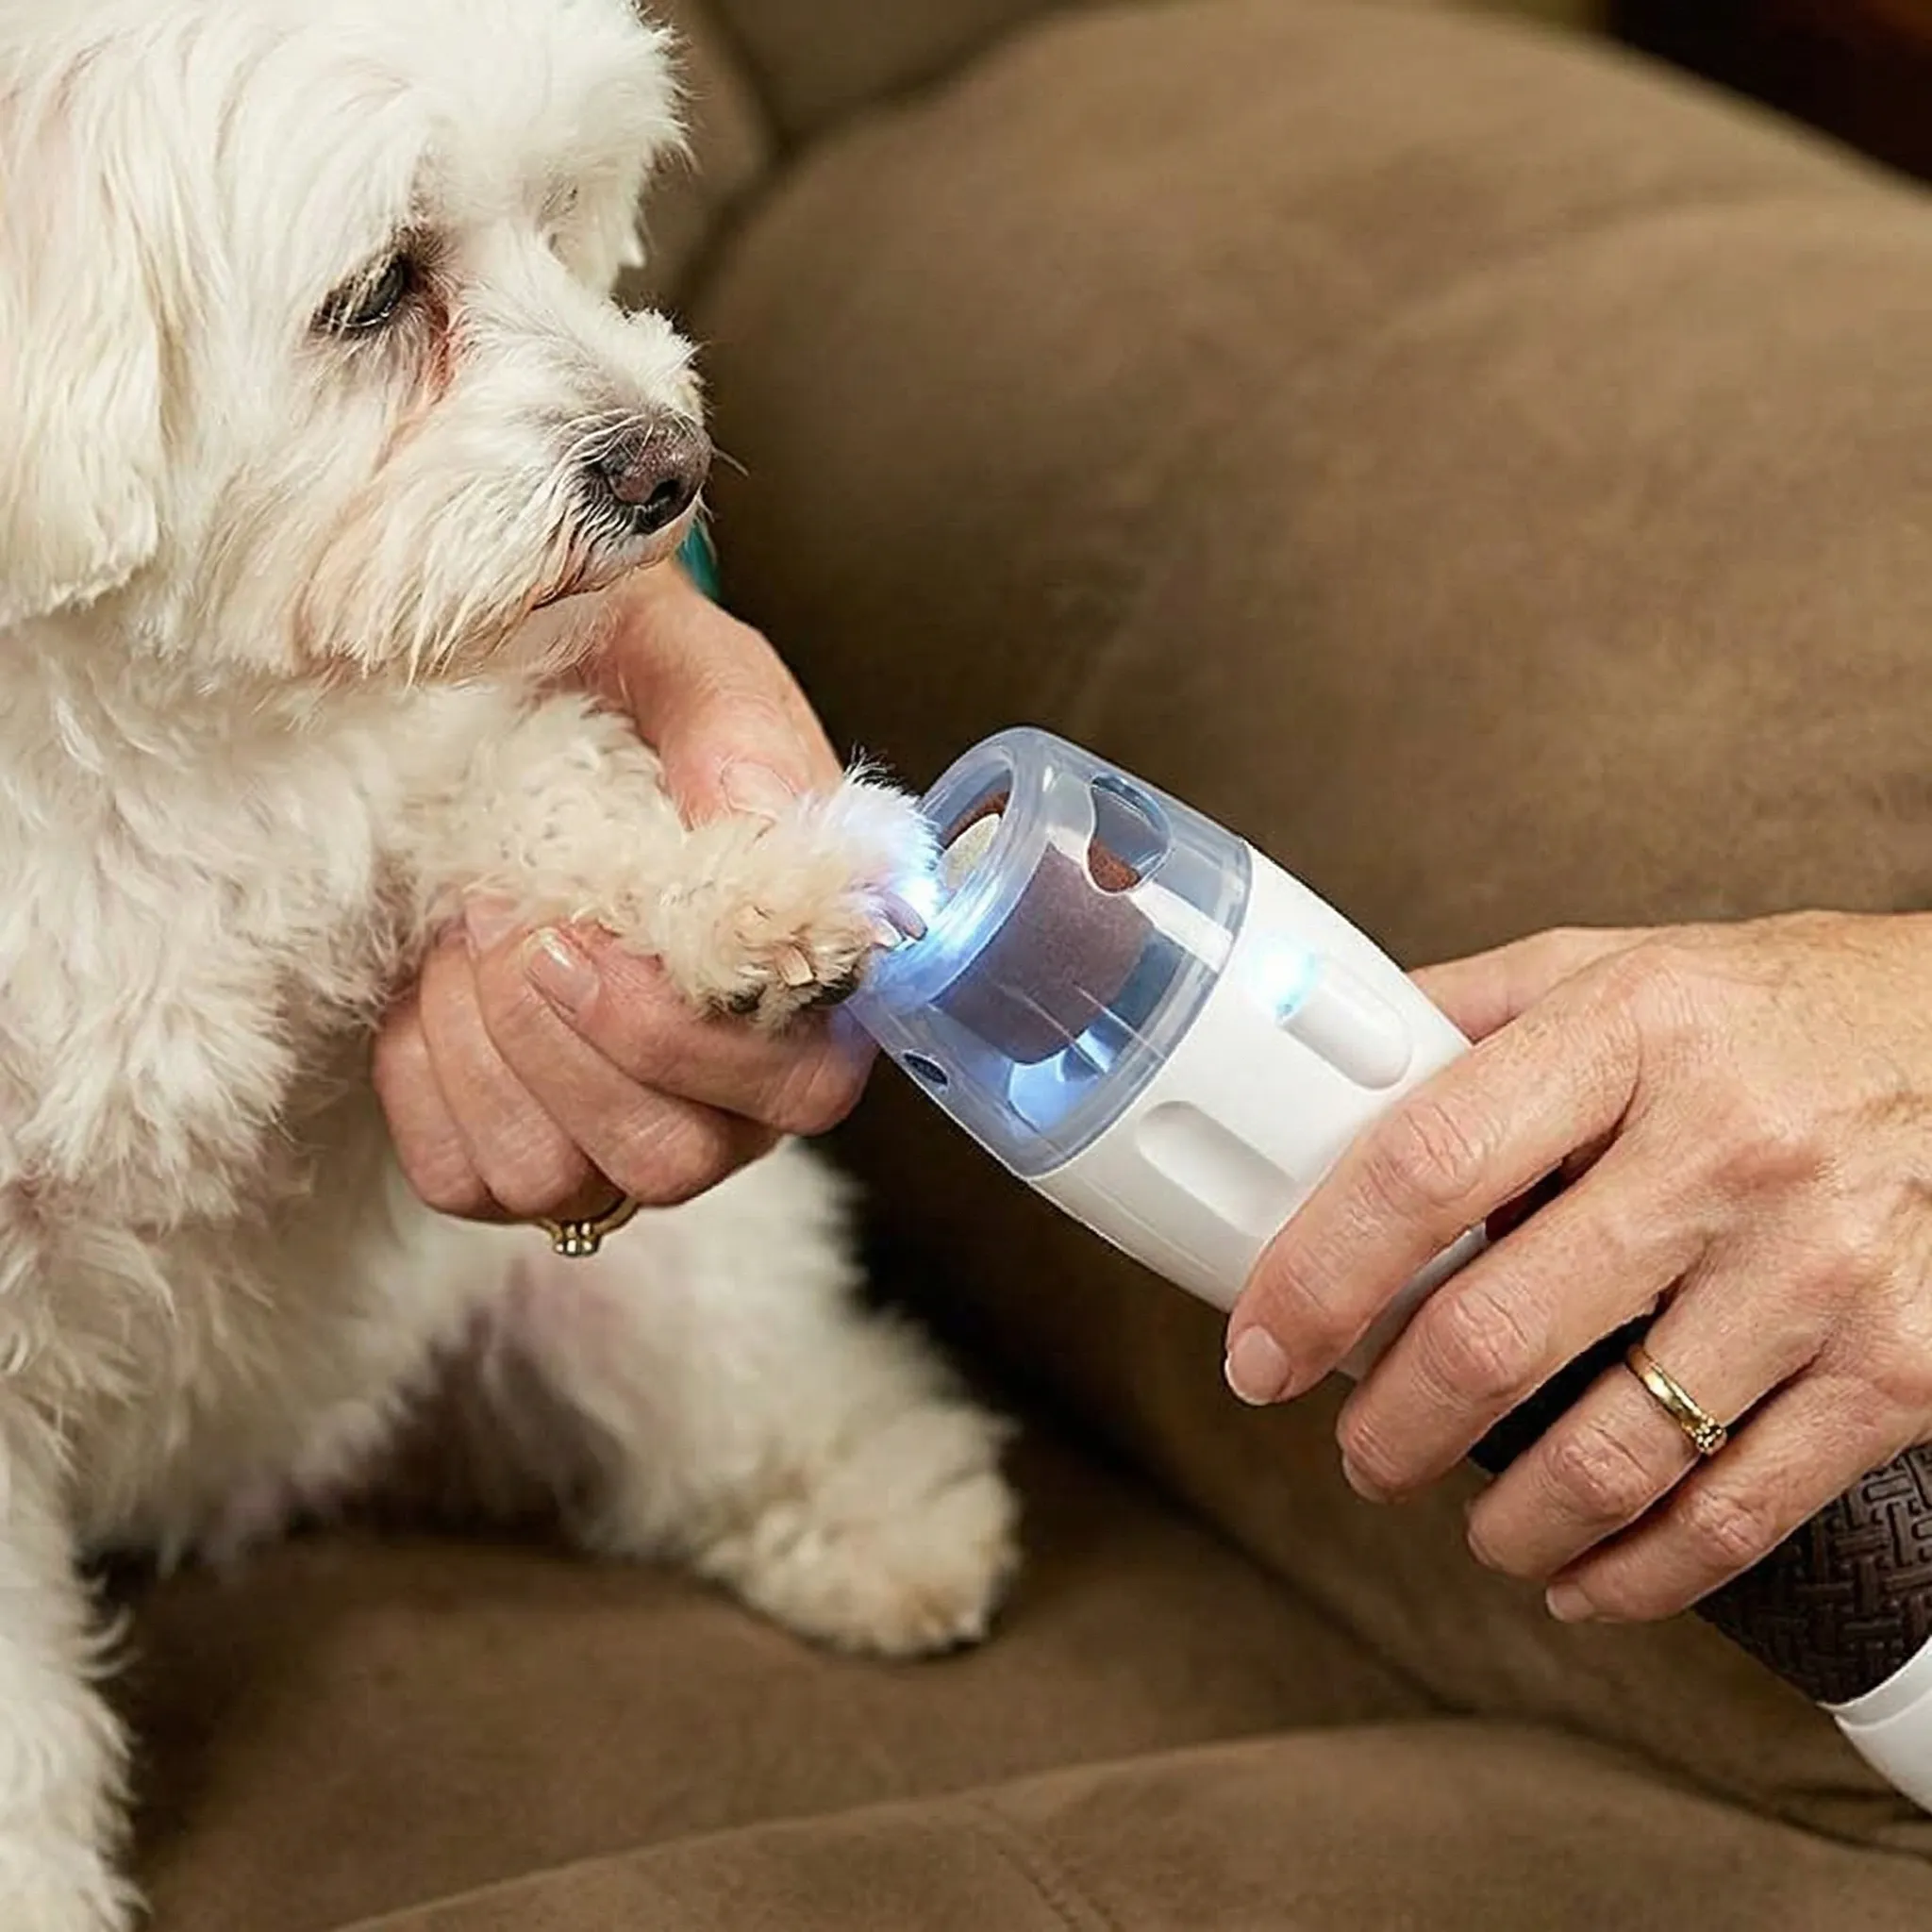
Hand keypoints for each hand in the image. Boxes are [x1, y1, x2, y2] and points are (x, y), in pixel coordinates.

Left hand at [375, 562, 871, 1222]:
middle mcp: (733, 1090)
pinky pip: (464, 1177)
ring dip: (482, 1051)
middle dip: (557, 1041)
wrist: (514, 708)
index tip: (579, 933)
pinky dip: (423, 1082)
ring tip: (466, 934)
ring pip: (557, 1181)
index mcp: (807, 984)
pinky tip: (429, 989)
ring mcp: (623, 1133)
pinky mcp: (516, 1153)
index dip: (679, 1036)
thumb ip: (734, 723)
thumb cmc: (616, 687)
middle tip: (502, 914)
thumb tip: (761, 817)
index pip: (795, 1087)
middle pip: (672, 1159)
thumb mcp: (676, 660)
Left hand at [1223, 913, 1931, 1623]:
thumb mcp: (1619, 965)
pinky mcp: (1901, 1366)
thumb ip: (1472, 1012)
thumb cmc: (1778, 1005)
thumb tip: (1324, 1064)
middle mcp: (1726, 1149)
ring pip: (1612, 1449)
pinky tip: (1579, 1576)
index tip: (1261, 1351)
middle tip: (1360, 1452)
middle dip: (1394, 1427)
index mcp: (1626, 1031)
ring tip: (1469, 1521)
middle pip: (1500, 1332)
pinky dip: (1635, 1573)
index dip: (1318, 1274)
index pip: (1426, 1165)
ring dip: (1504, 1514)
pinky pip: (1737, 1511)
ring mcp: (1820, 1266)